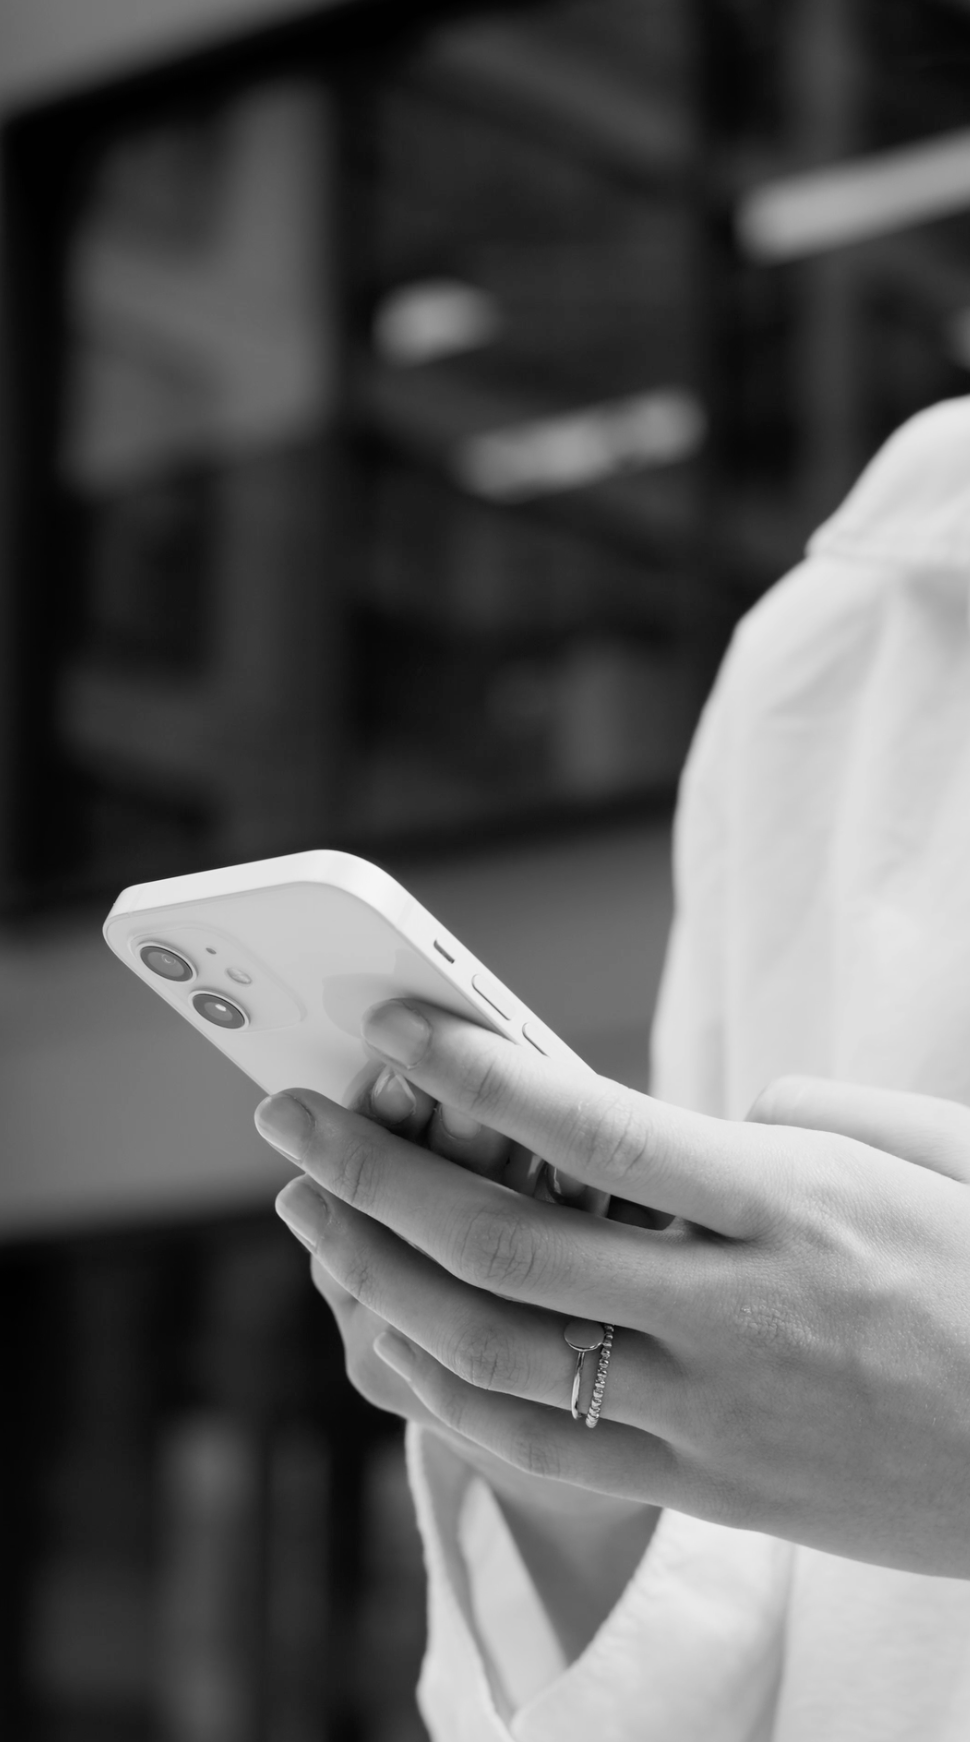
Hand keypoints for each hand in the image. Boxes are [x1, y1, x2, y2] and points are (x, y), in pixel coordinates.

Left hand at [257, 1000, 969, 1577]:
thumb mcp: (920, 1152)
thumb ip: (792, 1114)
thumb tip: (688, 1118)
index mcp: (792, 1205)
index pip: (595, 1132)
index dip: (477, 1072)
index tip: (392, 1025)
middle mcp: (737, 1313)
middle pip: (507, 1247)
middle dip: (374, 1177)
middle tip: (292, 1120)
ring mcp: (712, 1415)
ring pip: (498, 1357)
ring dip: (379, 1280)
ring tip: (311, 1216)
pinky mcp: (704, 1487)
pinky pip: (538, 1448)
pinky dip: (440, 1390)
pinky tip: (388, 1331)